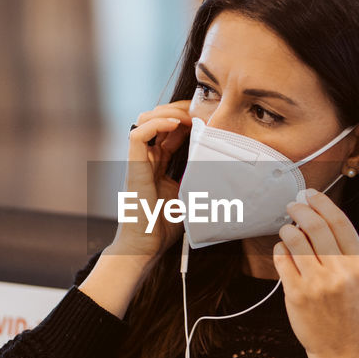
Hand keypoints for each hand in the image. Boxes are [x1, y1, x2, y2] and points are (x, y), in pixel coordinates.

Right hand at [110, 101, 193, 260]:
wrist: (145, 247)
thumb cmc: (163, 227)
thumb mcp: (190, 196)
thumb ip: (199, 179)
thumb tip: (225, 171)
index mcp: (159, 164)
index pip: (170, 131)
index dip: (186, 119)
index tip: (207, 119)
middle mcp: (147, 159)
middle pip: (158, 119)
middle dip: (179, 110)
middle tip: (200, 111)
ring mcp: (139, 161)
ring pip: (145, 120)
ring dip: (167, 112)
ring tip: (188, 116)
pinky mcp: (133, 167)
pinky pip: (138, 135)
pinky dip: (156, 124)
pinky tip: (176, 124)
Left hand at [273, 189, 358, 357]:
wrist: (343, 350)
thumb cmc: (350, 312)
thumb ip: (345, 250)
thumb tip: (319, 216)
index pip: (340, 222)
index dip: (323, 203)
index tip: (311, 194)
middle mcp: (340, 272)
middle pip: (316, 225)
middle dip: (300, 209)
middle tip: (293, 205)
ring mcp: (317, 283)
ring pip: (295, 239)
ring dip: (288, 229)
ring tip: (288, 230)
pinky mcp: (296, 294)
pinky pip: (282, 258)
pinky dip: (280, 249)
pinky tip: (283, 251)